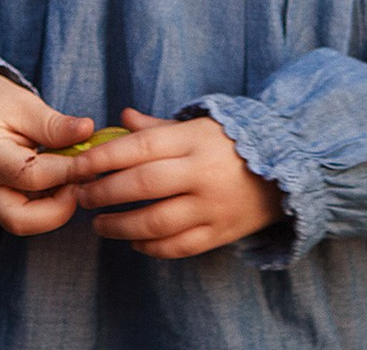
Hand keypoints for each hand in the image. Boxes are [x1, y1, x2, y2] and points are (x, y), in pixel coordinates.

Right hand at [0, 71, 95, 235]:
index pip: (29, 176)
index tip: (93, 159)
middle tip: (82, 182)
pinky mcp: (0, 204)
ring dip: (57, 209)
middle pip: (19, 221)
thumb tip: (88, 130)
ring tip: (76, 178)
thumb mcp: (23, 104)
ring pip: (25, 224)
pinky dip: (51, 205)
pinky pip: (28, 216)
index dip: (67, 170)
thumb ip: (53, 124)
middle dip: (59, 210)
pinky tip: (66, 181)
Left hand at [71, 107, 286, 258]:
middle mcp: (202, 173)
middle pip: (142, 185)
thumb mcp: (198, 125)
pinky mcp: (220, 233)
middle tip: (82, 197)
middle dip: (103, 192)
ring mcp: (212, 206)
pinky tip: (134, 242)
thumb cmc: (232, 144)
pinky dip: (150, 248)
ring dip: (119, 226)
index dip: (103, 157)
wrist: (288, 170)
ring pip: (155, 222)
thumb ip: (157, 127)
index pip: (139, 147)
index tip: (78, 166)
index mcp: (194, 139)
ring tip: (99, 225)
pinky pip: (177, 246)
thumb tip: (121, 119)